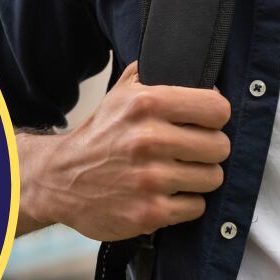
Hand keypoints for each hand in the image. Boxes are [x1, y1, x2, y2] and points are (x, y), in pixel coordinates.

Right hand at [19, 60, 229, 240]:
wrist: (59, 179)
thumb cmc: (100, 135)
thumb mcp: (122, 92)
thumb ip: (157, 72)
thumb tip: (198, 67)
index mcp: (146, 104)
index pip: (218, 109)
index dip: (215, 117)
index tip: (205, 123)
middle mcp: (149, 139)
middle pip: (220, 146)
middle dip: (209, 150)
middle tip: (190, 151)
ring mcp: (149, 179)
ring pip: (212, 178)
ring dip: (199, 178)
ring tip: (177, 173)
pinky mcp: (149, 213)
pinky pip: (197, 207)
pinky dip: (185, 203)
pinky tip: (167, 194)